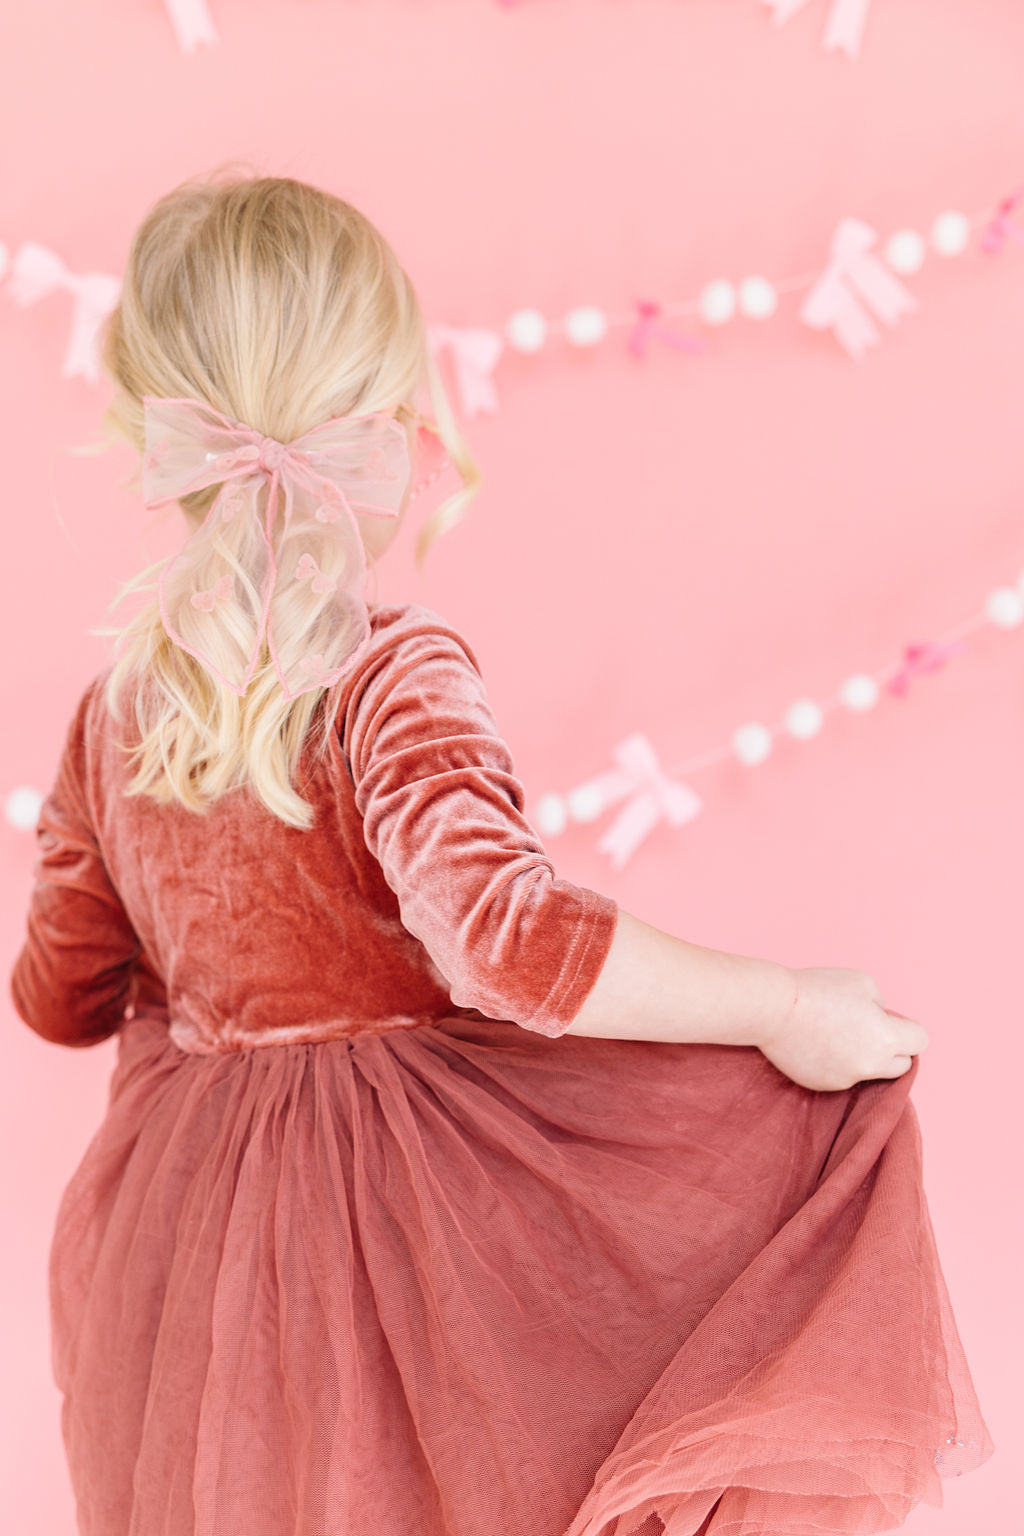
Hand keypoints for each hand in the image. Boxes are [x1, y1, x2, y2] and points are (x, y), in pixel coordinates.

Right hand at [758, 967, 929, 1091]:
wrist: (773, 1011)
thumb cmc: (818, 990)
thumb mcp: (863, 983)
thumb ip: (881, 1006)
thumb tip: (880, 1020)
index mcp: (886, 1039)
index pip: (920, 1042)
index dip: (907, 1028)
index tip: (889, 1020)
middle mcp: (870, 1065)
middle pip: (901, 1065)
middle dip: (893, 1048)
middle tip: (869, 1029)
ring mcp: (846, 1079)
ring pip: (869, 1071)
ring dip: (862, 1056)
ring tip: (835, 1032)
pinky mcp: (823, 1085)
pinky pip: (842, 1076)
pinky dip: (837, 1063)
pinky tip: (817, 1043)